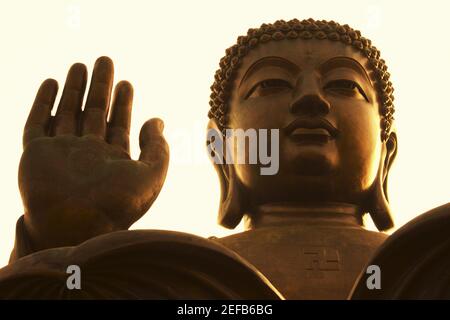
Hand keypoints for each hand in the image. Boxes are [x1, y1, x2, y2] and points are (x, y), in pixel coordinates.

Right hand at [19, 56, 168, 249]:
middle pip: (94, 112)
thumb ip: (157, 148)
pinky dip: (43, 102)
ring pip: (68, 112)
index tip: (127, 83)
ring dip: (74, 89)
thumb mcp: (152, 174)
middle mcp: (88, 153)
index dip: (124, 102)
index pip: (119, 124)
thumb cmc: (119, 205)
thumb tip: (157, 120)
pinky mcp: (36, 153)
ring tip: (81, 65)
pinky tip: (52, 82)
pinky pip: (37, 122)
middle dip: (100, 87)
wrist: (78, 227)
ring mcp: (61, 152)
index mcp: (114, 159)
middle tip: (105, 60)